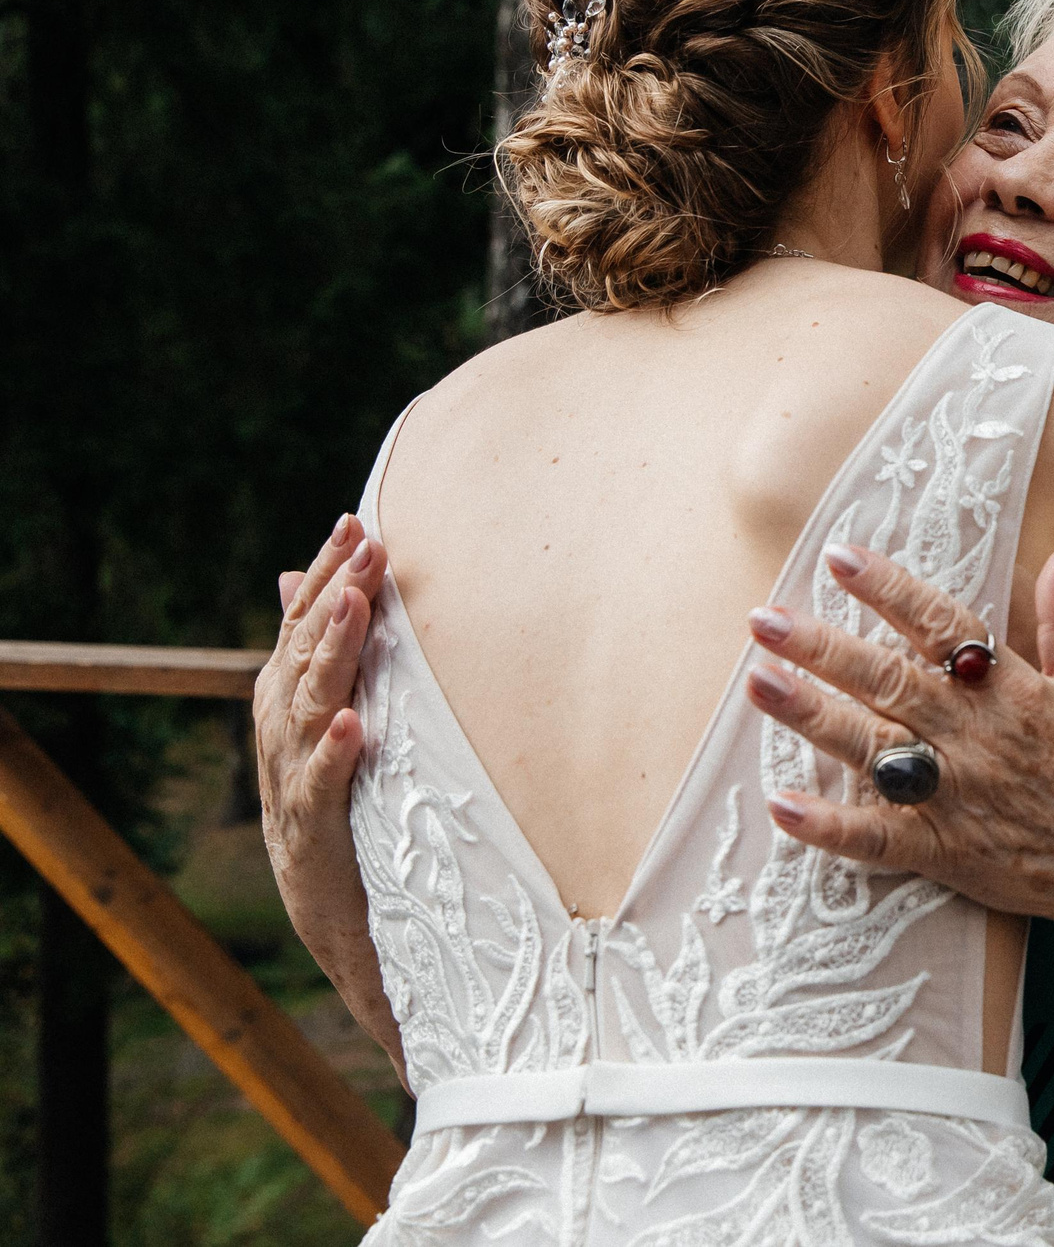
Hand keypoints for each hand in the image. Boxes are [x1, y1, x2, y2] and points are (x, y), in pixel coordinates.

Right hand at [254, 515, 404, 1081]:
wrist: (353, 936)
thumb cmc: (356, 825)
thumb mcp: (343, 738)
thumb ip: (329, 665)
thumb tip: (301, 585)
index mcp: (293, 715)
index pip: (304, 631)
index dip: (327, 575)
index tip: (360, 521)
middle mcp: (284, 745)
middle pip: (300, 657)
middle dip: (332, 597)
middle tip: (365, 543)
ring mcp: (294, 793)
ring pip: (306, 712)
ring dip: (329, 656)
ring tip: (354, 605)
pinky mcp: (316, 844)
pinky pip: (323, 793)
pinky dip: (335, 757)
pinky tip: (354, 725)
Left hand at [742, 543, 1053, 980]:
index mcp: (1012, 690)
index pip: (940, 625)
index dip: (888, 588)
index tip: (840, 557)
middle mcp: (977, 736)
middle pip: (887, 679)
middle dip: (821, 645)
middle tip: (763, 618)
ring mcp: (958, 795)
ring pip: (871, 746)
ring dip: (810, 714)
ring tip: (759, 682)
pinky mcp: (947, 852)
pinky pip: (877, 839)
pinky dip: (829, 825)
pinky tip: (782, 806)